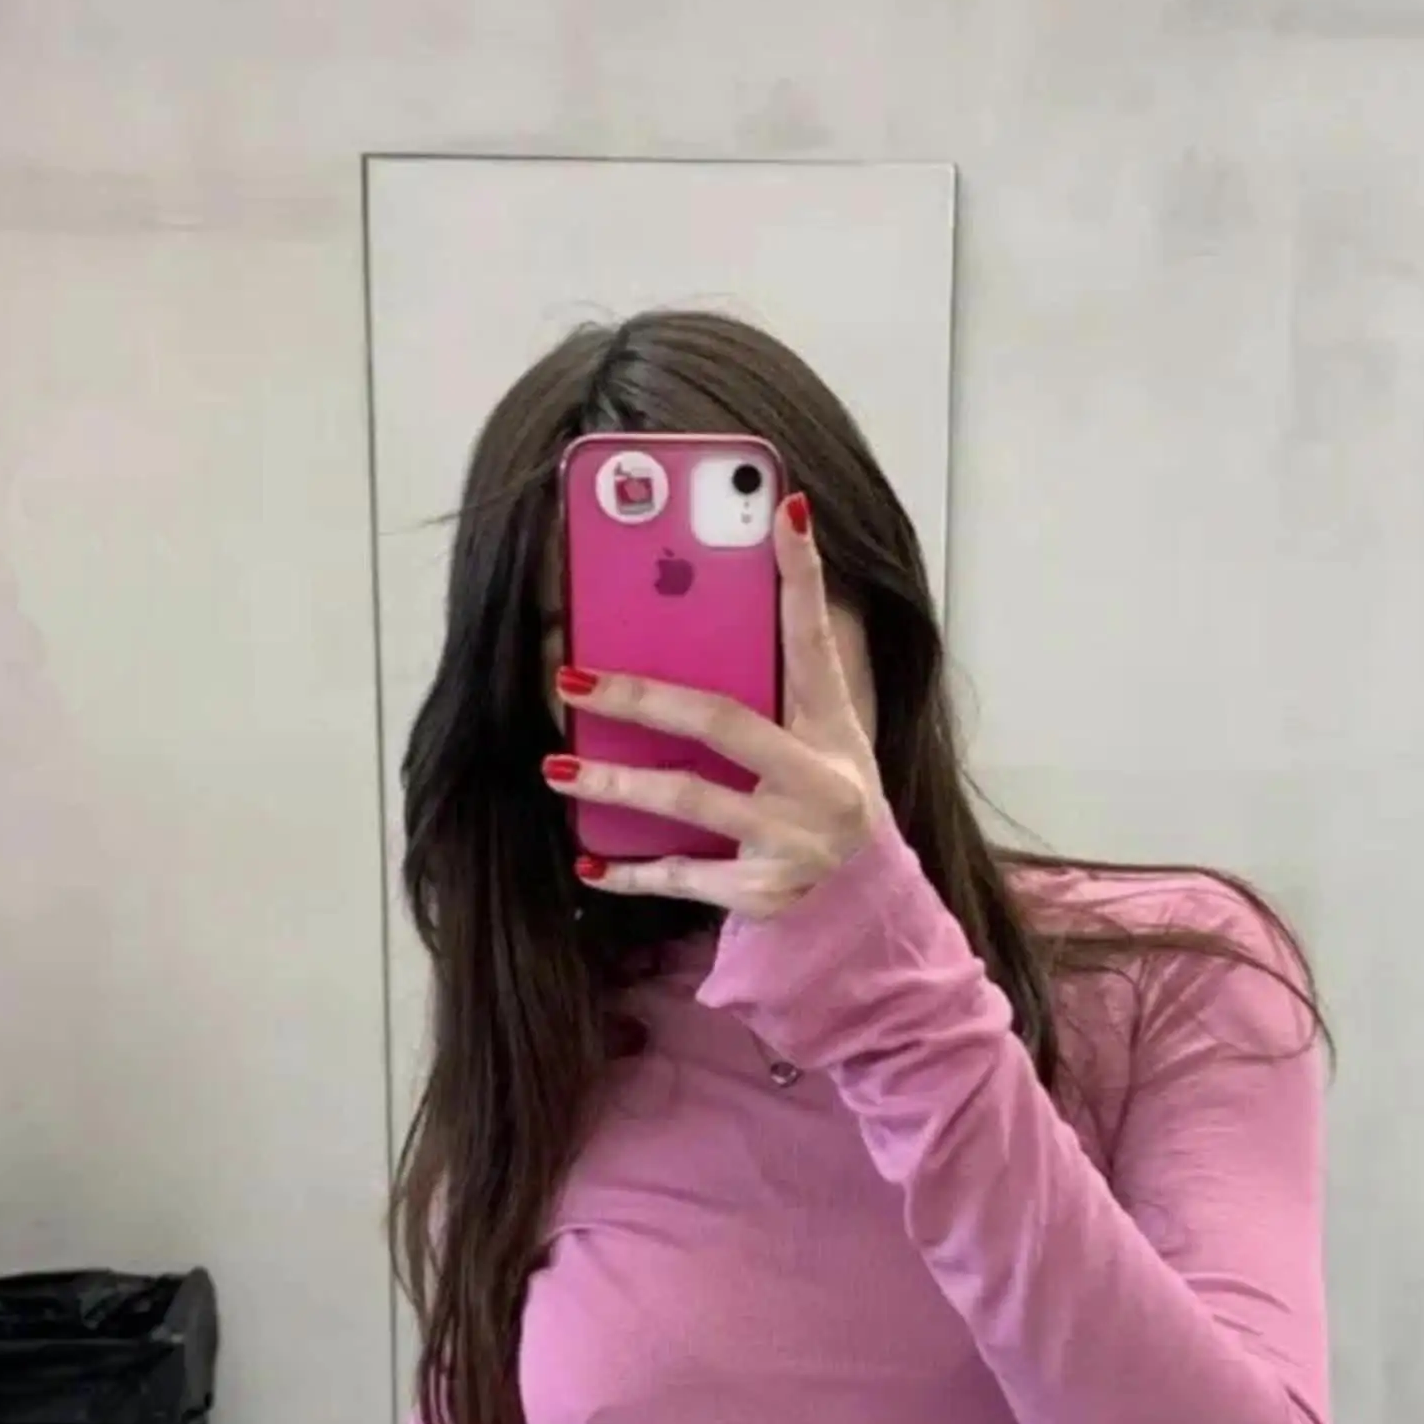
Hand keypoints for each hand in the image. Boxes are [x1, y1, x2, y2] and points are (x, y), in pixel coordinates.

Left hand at [548, 494, 884, 915]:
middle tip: (575, 677)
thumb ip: (782, 691)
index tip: (785, 512)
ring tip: (557, 765)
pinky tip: (587, 862)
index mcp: (834, 730)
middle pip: (723, 723)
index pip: (815, 642)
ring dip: (617, 785)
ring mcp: (791, 841)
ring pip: (691, 802)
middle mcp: (819, 783)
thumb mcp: (825, 745)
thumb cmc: (827, 803)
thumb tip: (711, 613)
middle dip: (644, 698)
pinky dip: (631, 872)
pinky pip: (683, 877)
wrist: (866, 912)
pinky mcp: (762, 894)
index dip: (804, 577)